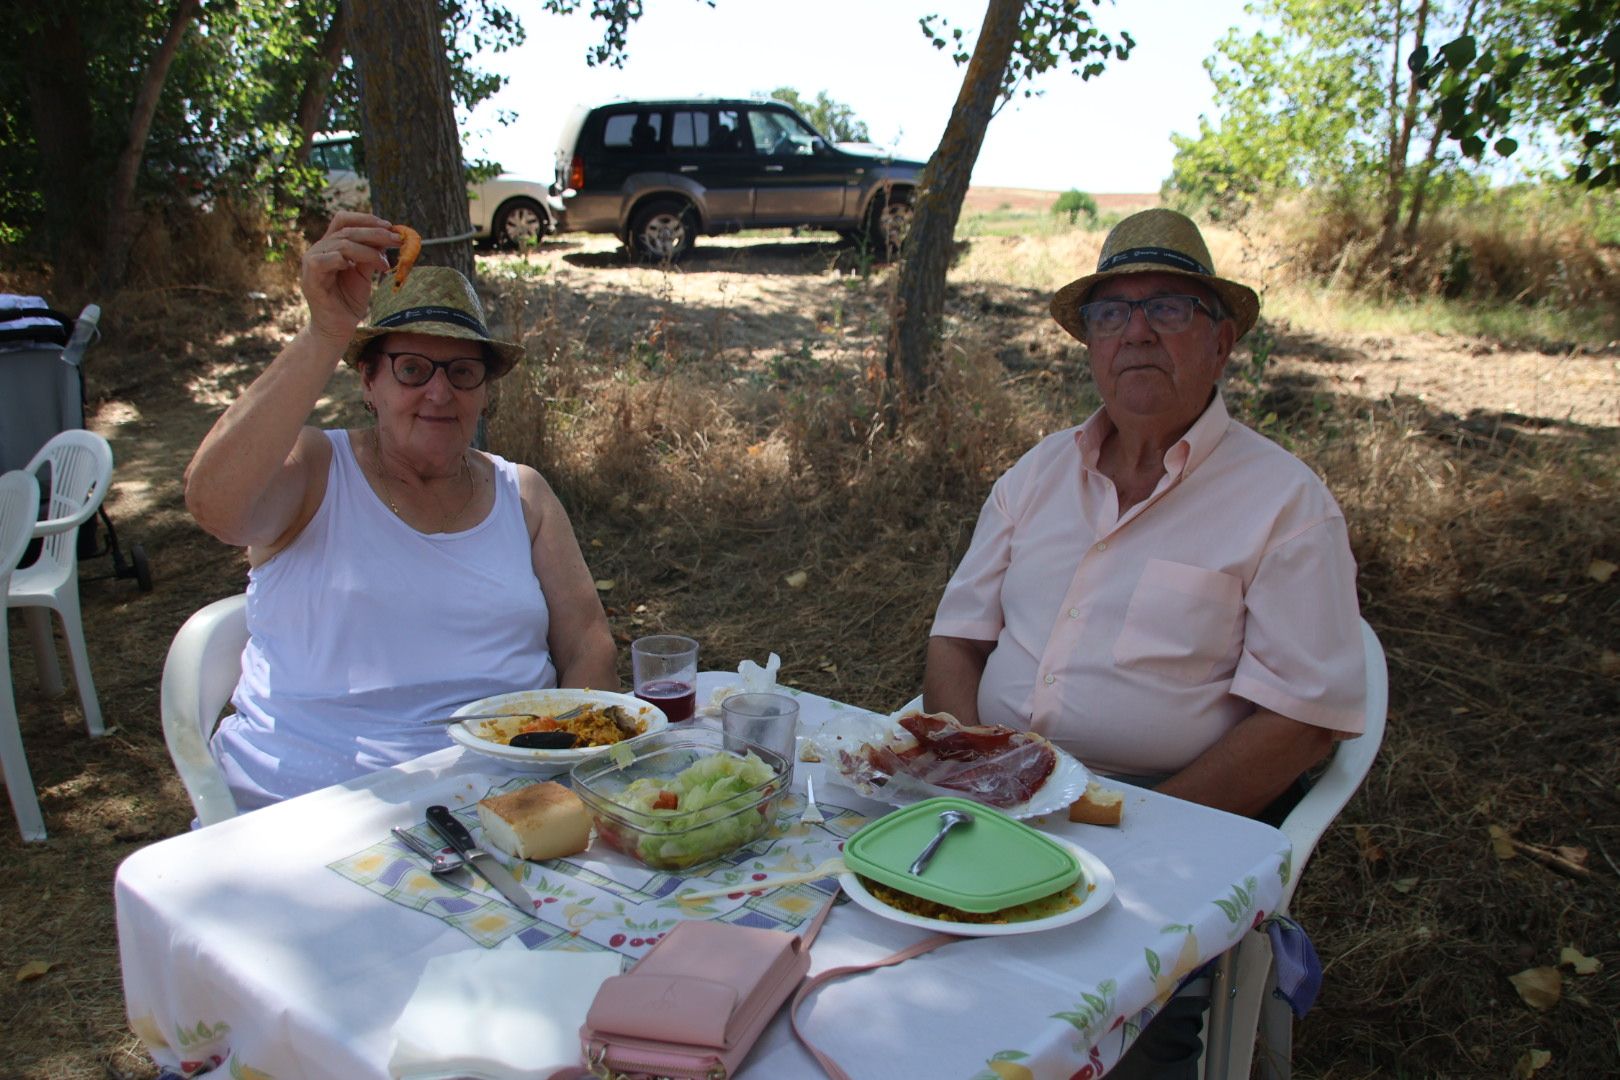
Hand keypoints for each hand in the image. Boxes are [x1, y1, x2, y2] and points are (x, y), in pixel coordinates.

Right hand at [299, 211, 401, 349]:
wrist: (337, 329)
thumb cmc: (349, 301)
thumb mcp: (364, 274)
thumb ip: (370, 256)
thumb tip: (387, 237)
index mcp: (330, 246)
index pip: (343, 220)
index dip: (366, 219)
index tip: (390, 226)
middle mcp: (319, 250)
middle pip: (346, 230)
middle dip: (375, 234)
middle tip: (396, 240)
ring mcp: (312, 263)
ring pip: (341, 244)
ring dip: (367, 251)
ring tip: (384, 265)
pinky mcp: (311, 278)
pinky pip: (325, 260)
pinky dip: (343, 260)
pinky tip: (355, 268)